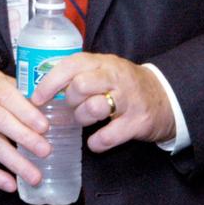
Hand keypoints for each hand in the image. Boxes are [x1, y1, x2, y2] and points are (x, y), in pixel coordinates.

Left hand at [29, 52, 175, 150]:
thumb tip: (43, 87)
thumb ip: (80, 73)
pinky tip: (95, 141)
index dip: (50, 82)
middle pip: (80, 85)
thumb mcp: (104, 70)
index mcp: (103, 62)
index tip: (36, 98)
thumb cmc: (125, 85)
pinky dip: (97, 142)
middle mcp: (116, 77)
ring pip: (93, 108)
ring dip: (82, 118)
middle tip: (72, 107)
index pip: (71, 65)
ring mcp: (129, 99)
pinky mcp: (139, 122)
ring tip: (85, 120)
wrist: (167, 98)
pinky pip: (109, 135)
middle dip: (70, 101)